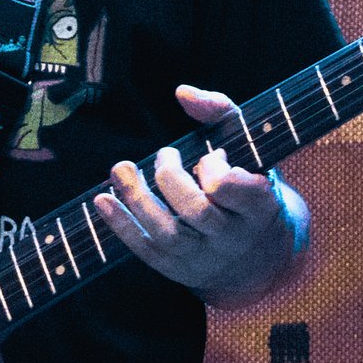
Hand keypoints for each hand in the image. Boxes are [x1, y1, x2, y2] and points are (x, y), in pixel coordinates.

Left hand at [94, 85, 303, 306]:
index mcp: (259, 207)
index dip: (213, 169)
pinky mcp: (179, 270)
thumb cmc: (249, 186)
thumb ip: (221, 112)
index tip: (211, 157)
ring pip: (168, 234)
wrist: (260, 257)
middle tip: (165, 156)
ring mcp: (205, 258)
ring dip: (137, 199)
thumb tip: (182, 92)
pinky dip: (121, 225)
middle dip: (170, 178)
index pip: (231, 188)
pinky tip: (102, 200)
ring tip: (120, 169)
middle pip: (196, 211)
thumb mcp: (250, 148)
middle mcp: (233, 237)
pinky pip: (147, 250)